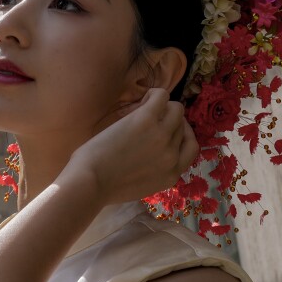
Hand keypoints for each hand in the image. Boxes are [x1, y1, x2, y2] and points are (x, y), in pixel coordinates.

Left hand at [63, 88, 197, 204]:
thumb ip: (154, 172)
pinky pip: (161, 96)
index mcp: (172, 175)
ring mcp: (162, 136)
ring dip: (164, 106)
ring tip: (146, 107)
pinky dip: (155, 94)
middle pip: (182, 126)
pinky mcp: (147, 119)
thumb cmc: (105, 187)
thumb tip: (154, 154)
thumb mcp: (141, 186)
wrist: (90, 182)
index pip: (191, 147)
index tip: (169, 131)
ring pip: (176, 109)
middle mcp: (172, 155)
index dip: (182, 135)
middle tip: (153, 117)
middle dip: (169, 121)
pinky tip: (143, 99)